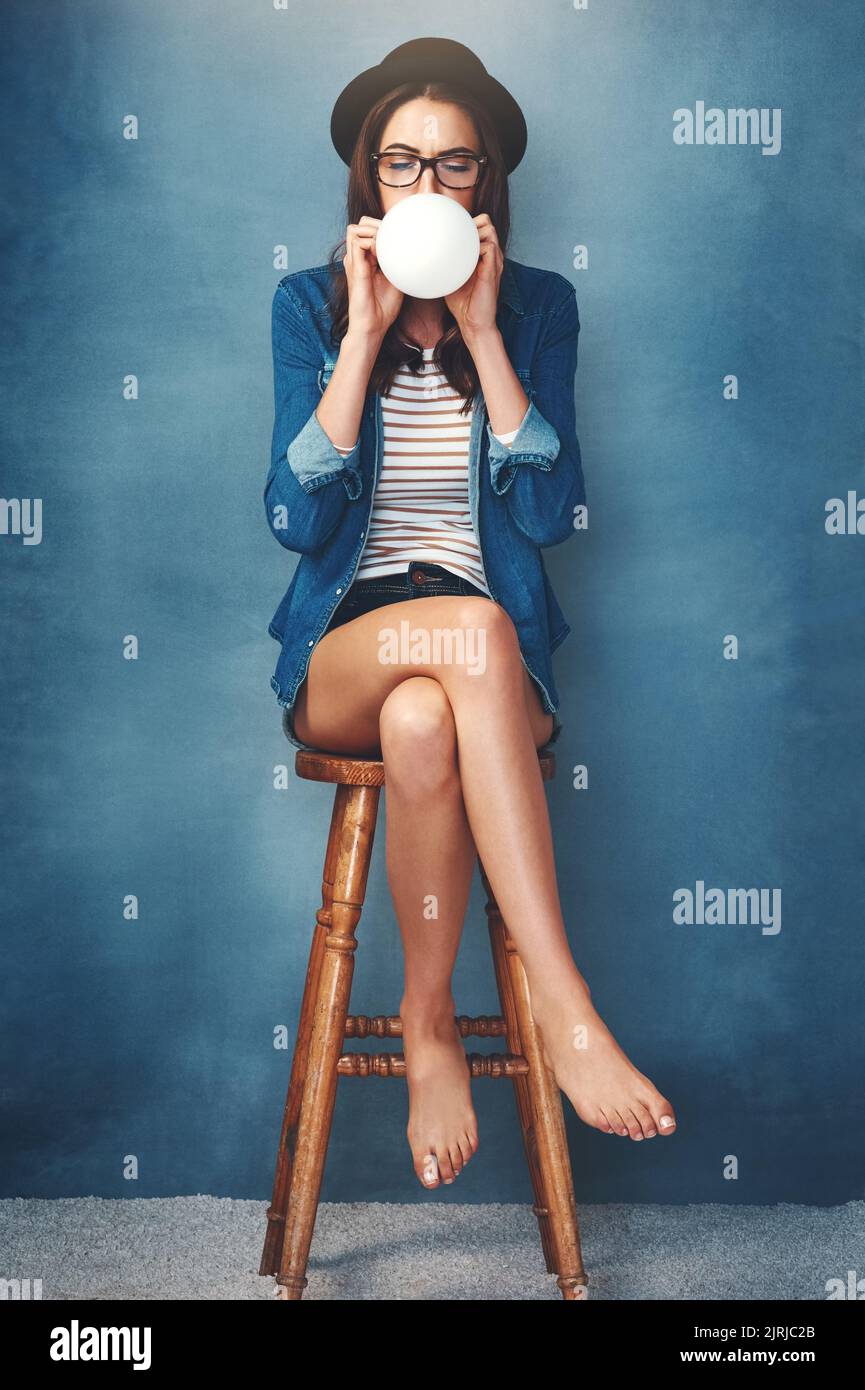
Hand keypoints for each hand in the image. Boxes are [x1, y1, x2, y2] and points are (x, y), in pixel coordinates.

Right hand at [343, 217, 403, 340]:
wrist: (373, 327)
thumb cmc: (384, 307)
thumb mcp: (396, 278)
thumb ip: (398, 262)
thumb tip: (413, 248)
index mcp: (364, 259)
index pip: (367, 228)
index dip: (382, 228)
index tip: (400, 240)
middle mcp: (356, 258)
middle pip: (360, 224)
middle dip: (377, 225)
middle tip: (393, 242)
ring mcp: (353, 262)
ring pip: (355, 229)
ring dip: (373, 232)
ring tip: (387, 249)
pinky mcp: (355, 269)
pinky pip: (359, 243)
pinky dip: (373, 243)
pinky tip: (385, 257)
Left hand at [444, 213, 503, 340]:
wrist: (472, 323)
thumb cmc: (462, 303)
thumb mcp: (449, 277)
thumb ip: (443, 263)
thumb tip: (420, 256)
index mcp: (483, 255)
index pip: (480, 225)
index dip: (467, 224)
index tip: (451, 235)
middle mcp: (491, 255)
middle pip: (486, 222)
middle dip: (471, 224)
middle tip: (455, 240)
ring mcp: (494, 261)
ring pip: (489, 230)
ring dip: (473, 234)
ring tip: (460, 249)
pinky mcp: (493, 270)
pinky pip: (489, 247)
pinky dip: (475, 248)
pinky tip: (463, 260)